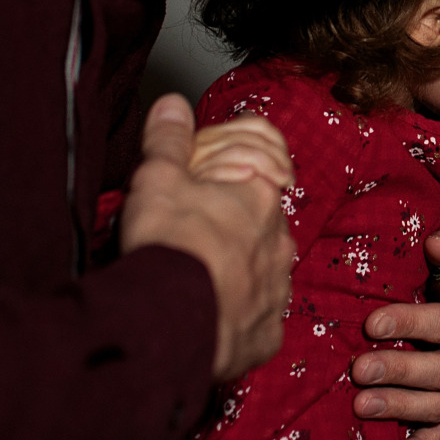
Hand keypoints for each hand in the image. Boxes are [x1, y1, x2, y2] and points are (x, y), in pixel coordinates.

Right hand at [120, 94, 295, 380]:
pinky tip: (206, 315)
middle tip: (187, 233)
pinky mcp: (265, 334)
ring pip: (260, 268)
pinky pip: (255, 319)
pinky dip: (234, 315)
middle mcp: (280, 240)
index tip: (199, 181)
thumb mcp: (159, 178)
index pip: (260, 160)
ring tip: (192, 277)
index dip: (226, 163)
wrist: (171, 321)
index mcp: (261, 196)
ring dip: (234, 268)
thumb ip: (168, 139)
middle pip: (258, 217)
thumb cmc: (170, 244)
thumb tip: (173, 105)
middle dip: (229, 220)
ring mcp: (278, 290)